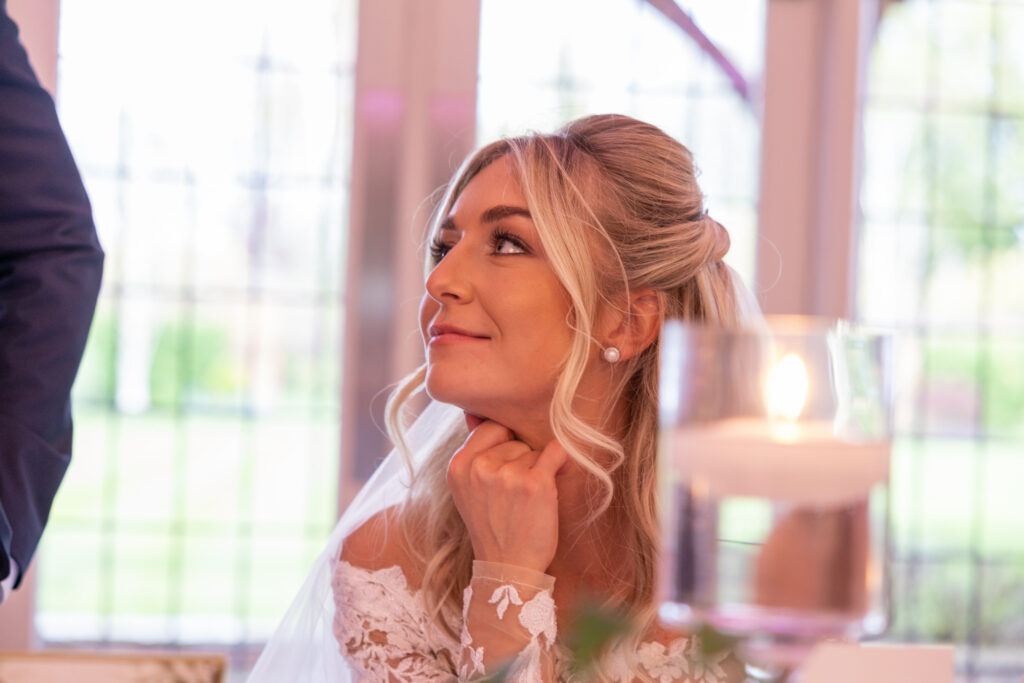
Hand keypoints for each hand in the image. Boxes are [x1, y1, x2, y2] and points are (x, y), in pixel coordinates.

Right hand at [447, 413, 568, 571]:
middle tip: (516, 493)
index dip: (504, 446)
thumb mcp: (469, 489)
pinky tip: (559, 473)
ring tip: (528, 499)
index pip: (490, 428)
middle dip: (520, 460)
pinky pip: (556, 452)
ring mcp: (507, 475)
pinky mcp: (535, 484)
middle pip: (514, 439)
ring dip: (538, 470)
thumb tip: (473, 411)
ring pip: (534, 450)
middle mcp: (479, 468)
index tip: (507, 470)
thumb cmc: (494, 526)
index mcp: (458, 466)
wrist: (509, 568)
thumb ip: (474, 450)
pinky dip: (562, 461)